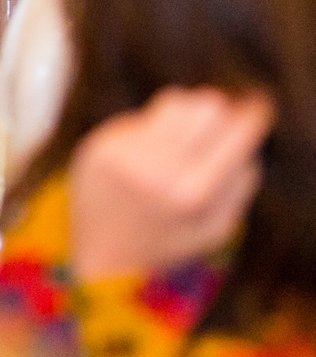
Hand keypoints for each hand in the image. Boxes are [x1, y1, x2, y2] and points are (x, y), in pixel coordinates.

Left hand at [68, 86, 274, 280]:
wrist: (102, 254)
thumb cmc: (168, 243)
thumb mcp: (215, 229)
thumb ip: (239, 187)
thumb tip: (249, 142)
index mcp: (191, 193)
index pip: (233, 135)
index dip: (251, 117)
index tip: (258, 107)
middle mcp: (155, 169)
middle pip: (206, 106)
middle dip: (220, 112)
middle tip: (220, 126)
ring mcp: (123, 153)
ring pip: (174, 102)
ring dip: (188, 114)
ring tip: (185, 139)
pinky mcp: (99, 143)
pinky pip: (141, 117)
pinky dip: (153, 129)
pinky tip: (148, 154)